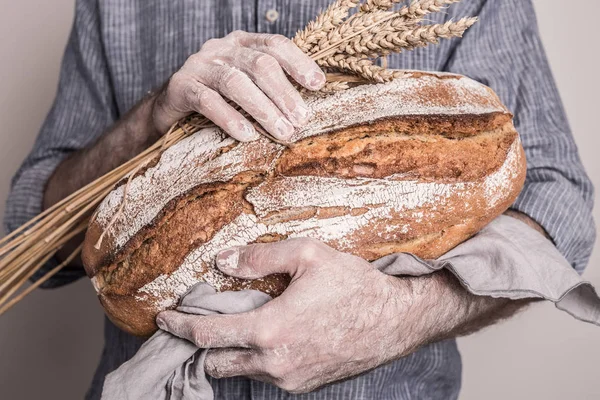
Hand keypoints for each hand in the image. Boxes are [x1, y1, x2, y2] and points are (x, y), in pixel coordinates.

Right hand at [152, 31, 325, 140]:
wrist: (168, 107)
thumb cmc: (217, 97)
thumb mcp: (245, 86)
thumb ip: (269, 88)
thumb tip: (305, 111)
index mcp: (242, 43)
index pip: (275, 44)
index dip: (298, 62)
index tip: (317, 84)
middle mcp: (221, 48)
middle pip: (259, 64)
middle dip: (284, 93)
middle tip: (301, 120)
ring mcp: (200, 65)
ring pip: (235, 82)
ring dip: (262, 108)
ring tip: (281, 131)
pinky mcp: (181, 86)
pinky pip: (207, 102)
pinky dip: (229, 118)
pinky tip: (246, 136)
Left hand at [156, 238, 437, 392]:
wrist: (396, 320)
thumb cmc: (354, 285)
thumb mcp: (307, 256)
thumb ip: (258, 259)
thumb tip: (220, 262)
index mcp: (271, 331)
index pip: (206, 335)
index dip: (179, 326)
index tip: (162, 318)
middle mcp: (275, 363)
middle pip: (215, 363)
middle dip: (199, 345)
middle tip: (196, 323)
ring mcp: (291, 380)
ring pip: (241, 372)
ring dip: (228, 353)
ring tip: (232, 327)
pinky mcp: (305, 385)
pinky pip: (267, 376)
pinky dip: (254, 360)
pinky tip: (265, 337)